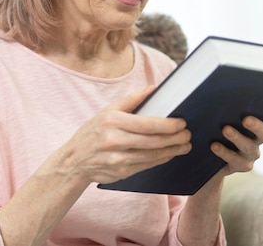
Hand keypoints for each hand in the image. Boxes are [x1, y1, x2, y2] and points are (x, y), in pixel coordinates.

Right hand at [62, 86, 192, 184]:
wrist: (74, 161)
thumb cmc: (93, 132)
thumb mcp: (107, 111)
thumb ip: (131, 100)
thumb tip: (153, 88)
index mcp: (112, 121)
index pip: (147, 124)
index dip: (167, 125)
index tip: (182, 123)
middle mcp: (114, 141)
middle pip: (152, 141)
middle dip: (174, 139)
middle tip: (188, 135)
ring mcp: (117, 159)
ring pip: (152, 156)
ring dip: (172, 151)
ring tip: (185, 145)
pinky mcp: (121, 172)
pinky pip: (147, 165)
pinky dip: (161, 160)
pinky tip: (170, 154)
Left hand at [211, 107, 262, 176]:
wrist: (209, 153)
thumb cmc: (218, 126)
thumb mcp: (224, 114)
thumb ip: (230, 107)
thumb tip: (223, 92)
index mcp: (260, 124)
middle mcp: (259, 139)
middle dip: (258, 126)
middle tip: (246, 119)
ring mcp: (251, 154)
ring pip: (250, 148)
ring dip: (238, 138)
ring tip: (225, 130)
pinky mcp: (240, 165)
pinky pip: (236, 160)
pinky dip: (224, 152)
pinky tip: (214, 145)